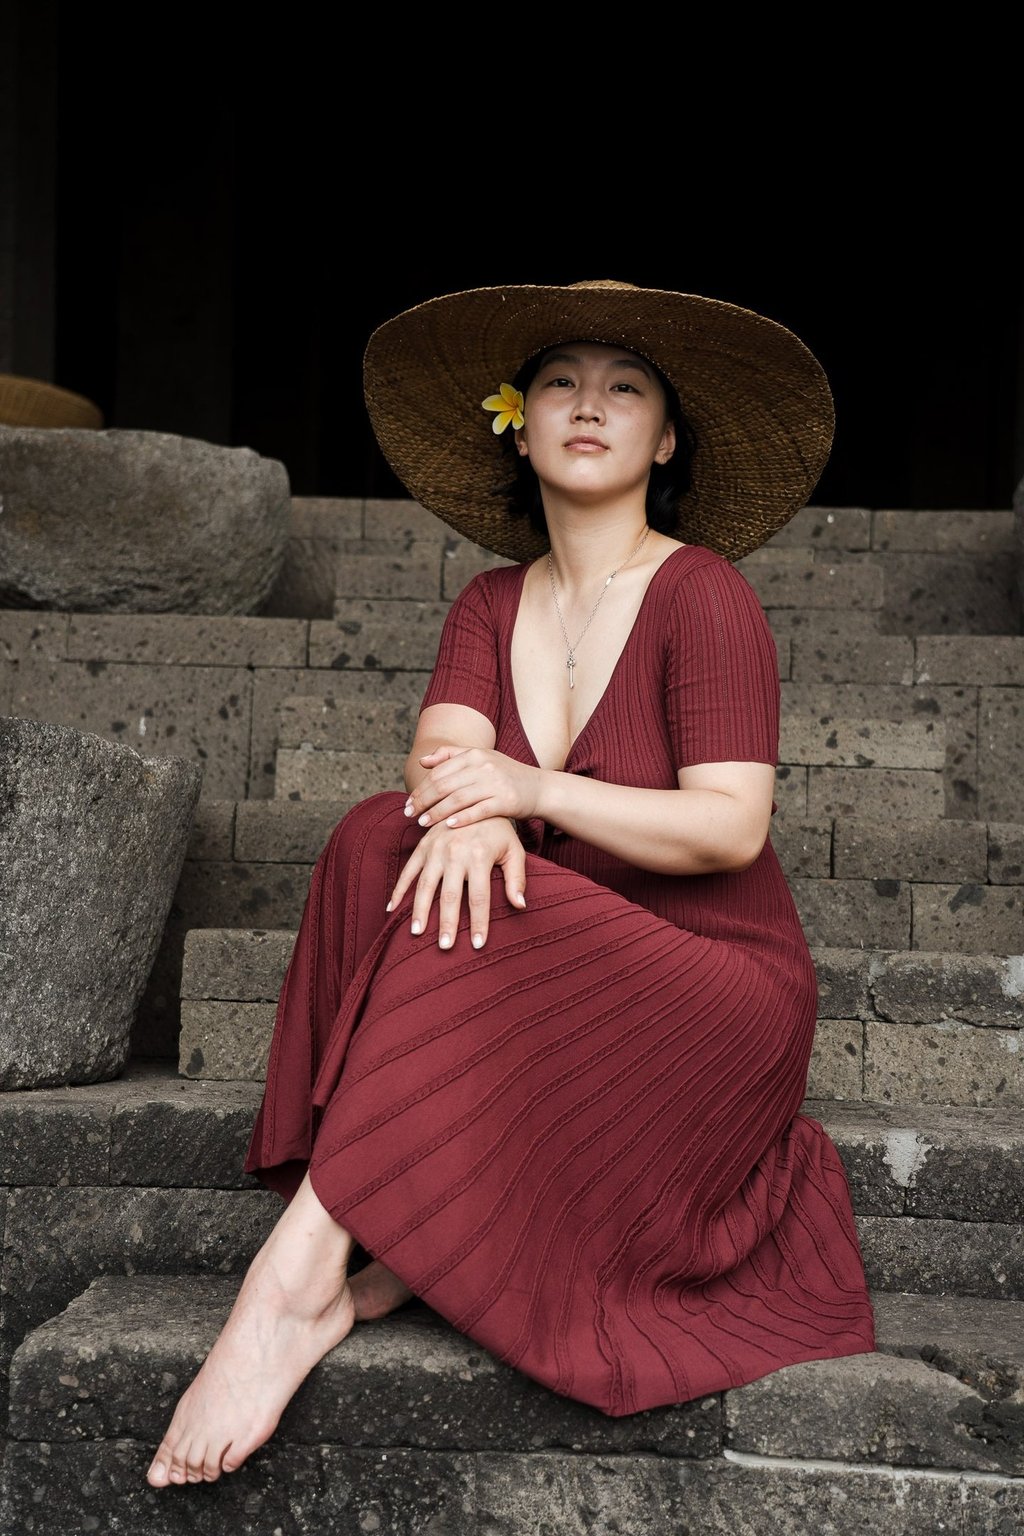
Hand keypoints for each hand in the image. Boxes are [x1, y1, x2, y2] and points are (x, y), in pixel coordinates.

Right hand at [387, 815, 526, 950]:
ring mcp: (435, 849)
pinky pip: (408, 871)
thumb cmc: (499, 830)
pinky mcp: (423, 846)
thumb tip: (520, 905)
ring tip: (417, 932)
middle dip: (447, 923)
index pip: (479, 897)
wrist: (475, 795)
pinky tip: (392, 910)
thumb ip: (517, 878)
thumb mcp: (514, 850)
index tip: (477, 944)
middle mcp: (455, 853)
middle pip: (450, 895)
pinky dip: (398, 890)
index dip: (478, 922)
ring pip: (425, 885)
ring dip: (420, 910)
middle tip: (445, 947)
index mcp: (479, 856)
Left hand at [405, 746, 542, 829]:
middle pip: (444, 785)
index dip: (421, 788)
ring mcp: (496, 784)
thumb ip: (451, 756)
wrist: (539, 788)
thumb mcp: (481, 758)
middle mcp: (484, 766)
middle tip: (409, 814)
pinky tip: (448, 827)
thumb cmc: (505, 775)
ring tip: (422, 823)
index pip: (439, 772)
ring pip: (458, 799)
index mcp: (475, 754)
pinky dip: (462, 819)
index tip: (408, 802)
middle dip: (423, 801)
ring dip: (437, 812)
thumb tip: (423, 761)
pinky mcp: (506, 801)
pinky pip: (479, 811)